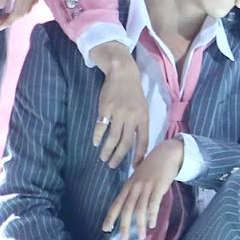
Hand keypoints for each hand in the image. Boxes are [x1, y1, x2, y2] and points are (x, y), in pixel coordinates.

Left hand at [0, 0, 43, 29]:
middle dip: (12, 19)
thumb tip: (0, 6)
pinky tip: (17, 6)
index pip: (18, 12)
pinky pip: (33, 1)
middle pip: (25, 12)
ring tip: (6, 16)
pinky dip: (24, 8)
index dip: (9, 21)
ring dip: (18, 14)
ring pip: (30, 8)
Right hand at [92, 42, 149, 166]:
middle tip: (112, 165)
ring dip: (107, 150)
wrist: (123, 73)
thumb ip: (140, 124)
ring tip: (103, 158)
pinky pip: (101, 126)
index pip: (143, 141)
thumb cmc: (133, 92)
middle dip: (119, 157)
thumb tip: (137, 145)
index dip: (139, 155)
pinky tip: (96, 143)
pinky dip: (98, 137)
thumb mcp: (143, 107)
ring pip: (113, 137)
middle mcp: (132, 117)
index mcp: (144, 118)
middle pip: (126, 142)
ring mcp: (118, 113)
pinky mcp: (106, 108)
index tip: (135, 166)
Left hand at [102, 138, 183, 239]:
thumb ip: (133, 188)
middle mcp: (135, 186)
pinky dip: (151, 215)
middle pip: (126, 209)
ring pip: (140, 208)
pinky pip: (153, 203)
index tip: (105, 229)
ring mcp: (146, 186)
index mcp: (129, 185)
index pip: (117, 203)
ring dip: (139, 224)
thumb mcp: (139, 176)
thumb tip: (129, 200)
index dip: (110, 217)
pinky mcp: (158, 186)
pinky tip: (151, 224)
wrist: (166, 153)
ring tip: (140, 236)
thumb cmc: (153, 166)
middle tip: (123, 239)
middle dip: (123, 225)